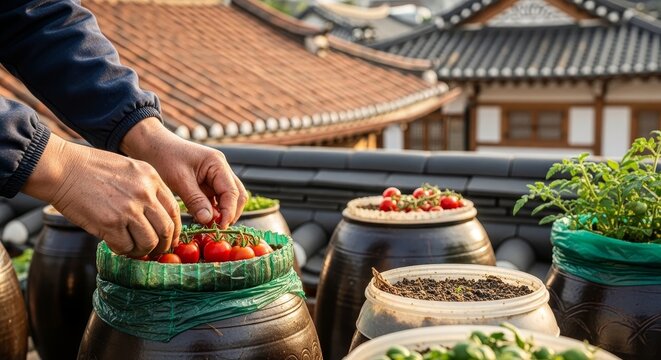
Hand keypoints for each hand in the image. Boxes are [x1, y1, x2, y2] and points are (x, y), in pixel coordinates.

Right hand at [23, 134, 180, 256]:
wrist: (63, 169)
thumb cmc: (91, 169)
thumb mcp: (129, 169)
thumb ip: (146, 189)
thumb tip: (157, 216)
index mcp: (152, 178)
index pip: (174, 210)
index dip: (174, 229)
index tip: (169, 238)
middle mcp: (145, 193)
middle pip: (166, 229)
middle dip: (163, 245)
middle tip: (156, 250)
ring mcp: (129, 209)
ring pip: (149, 242)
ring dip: (143, 251)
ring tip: (133, 249)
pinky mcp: (111, 223)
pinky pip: (126, 247)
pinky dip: (123, 251)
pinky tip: (116, 245)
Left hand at [121, 118, 247, 228]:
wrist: (151, 145)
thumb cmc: (164, 156)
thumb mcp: (179, 180)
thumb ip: (195, 200)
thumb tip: (208, 220)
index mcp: (217, 164)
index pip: (232, 192)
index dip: (229, 212)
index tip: (220, 227)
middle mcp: (221, 169)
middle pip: (237, 195)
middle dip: (230, 213)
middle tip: (216, 228)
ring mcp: (216, 176)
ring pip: (229, 198)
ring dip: (222, 213)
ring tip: (208, 225)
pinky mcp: (208, 183)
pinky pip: (216, 199)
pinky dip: (213, 210)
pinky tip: (202, 218)